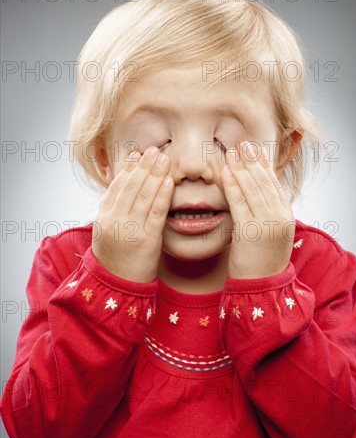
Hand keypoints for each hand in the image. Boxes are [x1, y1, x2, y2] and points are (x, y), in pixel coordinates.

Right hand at [92, 147, 172, 282]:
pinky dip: (163, 196)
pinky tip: (169, 182)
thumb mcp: (107, 231)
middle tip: (155, 150)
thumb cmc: (116, 257)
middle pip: (131, 187)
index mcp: (104, 217)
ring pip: (144, 196)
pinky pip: (156, 213)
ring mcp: (130, 230)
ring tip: (165, 159)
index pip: (118, 186)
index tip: (139, 155)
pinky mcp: (147, 241)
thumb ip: (115, 209)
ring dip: (156, 175)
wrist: (118, 287)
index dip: (129, 169)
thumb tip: (128, 184)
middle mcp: (115, 221)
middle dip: (145, 166)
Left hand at [220, 141, 294, 278]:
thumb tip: (258, 192)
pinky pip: (239, 203)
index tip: (255, 149)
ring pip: (252, 189)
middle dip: (252, 161)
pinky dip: (232, 185)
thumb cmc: (262, 260)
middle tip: (242, 144)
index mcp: (286, 216)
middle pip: (264, 182)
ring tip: (232, 153)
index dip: (263, 164)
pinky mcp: (250, 231)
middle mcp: (279, 217)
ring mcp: (266, 224)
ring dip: (241, 168)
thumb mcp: (271, 232)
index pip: (274, 183)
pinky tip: (225, 172)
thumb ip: (267, 212)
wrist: (262, 286)